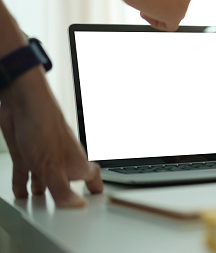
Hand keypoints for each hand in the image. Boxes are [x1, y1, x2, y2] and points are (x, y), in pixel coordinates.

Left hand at [0, 70, 102, 206]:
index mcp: (76, 163)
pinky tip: (20, 193)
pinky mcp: (25, 154)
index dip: (95, 188)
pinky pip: (25, 175)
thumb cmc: (44, 126)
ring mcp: (44, 158)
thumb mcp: (52, 166)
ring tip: (40, 206)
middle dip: (66, 195)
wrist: (22, 103)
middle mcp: (62, 161)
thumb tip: (76, 206)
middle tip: (66, 209)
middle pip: (68, 181)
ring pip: (45, 181)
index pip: (92, 177)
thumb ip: (62, 189)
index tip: (96, 199)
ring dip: (42, 193)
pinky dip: (22, 186)